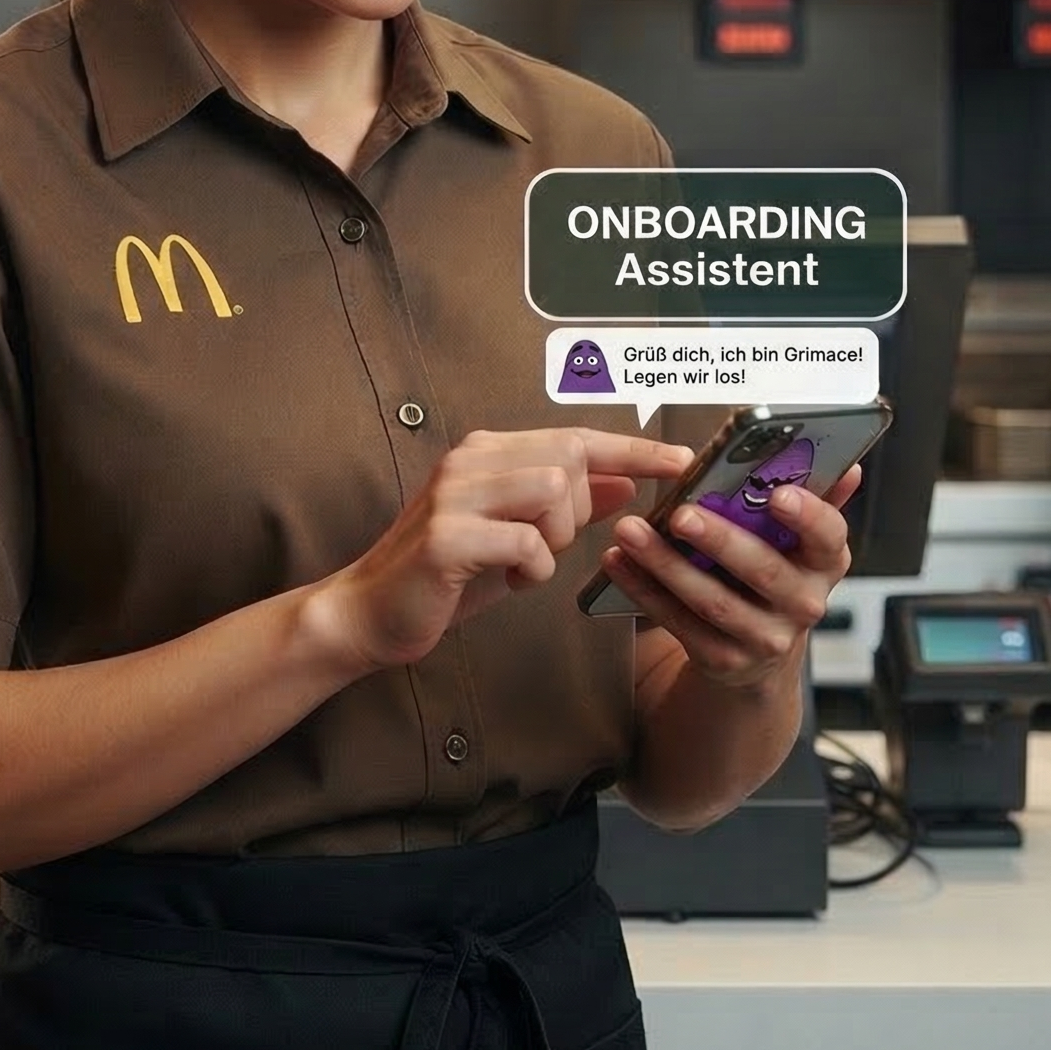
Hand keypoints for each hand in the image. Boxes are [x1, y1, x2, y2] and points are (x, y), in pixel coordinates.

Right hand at [320, 428, 693, 672]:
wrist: (368, 613)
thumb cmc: (445, 575)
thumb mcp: (515, 535)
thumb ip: (564, 505)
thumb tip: (622, 483)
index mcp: (486, 452)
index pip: (575, 436)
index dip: (633, 447)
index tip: (682, 460)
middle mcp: (469, 460)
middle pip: (568, 458)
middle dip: (578, 510)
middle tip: (548, 545)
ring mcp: (455, 494)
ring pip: (551, 491)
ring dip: (555, 537)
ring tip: (524, 563)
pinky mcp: (447, 536)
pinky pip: (526, 542)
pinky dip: (532, 569)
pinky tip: (506, 582)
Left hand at [597, 465, 861, 689]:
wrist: (760, 653)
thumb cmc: (774, 574)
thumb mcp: (800, 542)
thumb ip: (816, 499)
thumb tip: (847, 466)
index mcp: (825, 563)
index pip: (829, 537)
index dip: (808, 516)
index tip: (779, 493)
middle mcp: (802, 604)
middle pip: (763, 570)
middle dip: (719, 539)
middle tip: (681, 512)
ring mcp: (764, 637)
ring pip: (713, 600)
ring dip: (667, 564)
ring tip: (632, 531)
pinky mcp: (723, 659)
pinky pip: (678, 622)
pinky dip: (644, 591)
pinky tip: (620, 563)